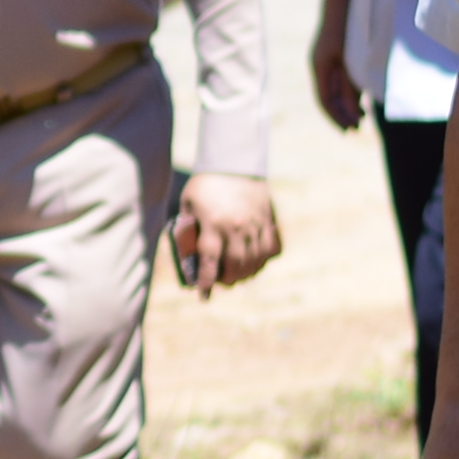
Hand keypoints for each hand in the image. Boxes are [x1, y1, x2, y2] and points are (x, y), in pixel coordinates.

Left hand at [172, 176, 281, 292]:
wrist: (234, 163)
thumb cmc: (205, 184)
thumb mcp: (189, 204)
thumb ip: (188, 227)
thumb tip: (186, 252)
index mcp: (213, 225)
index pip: (210, 261)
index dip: (207, 281)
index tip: (203, 295)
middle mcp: (236, 228)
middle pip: (236, 266)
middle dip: (228, 280)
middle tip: (222, 283)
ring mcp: (255, 226)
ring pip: (256, 260)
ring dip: (247, 273)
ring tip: (238, 276)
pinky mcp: (269, 221)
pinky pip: (273, 248)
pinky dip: (265, 259)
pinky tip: (257, 262)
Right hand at [312, 35, 363, 133]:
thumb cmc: (350, 26)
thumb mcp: (353, 60)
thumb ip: (352, 86)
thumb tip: (353, 112)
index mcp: (320, 67)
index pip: (325, 100)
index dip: (337, 118)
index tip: (351, 131)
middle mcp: (320, 64)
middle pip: (328, 97)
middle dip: (343, 114)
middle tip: (358, 128)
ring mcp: (326, 58)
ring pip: (334, 87)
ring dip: (347, 103)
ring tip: (362, 116)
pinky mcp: (334, 52)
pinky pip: (338, 78)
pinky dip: (349, 90)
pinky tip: (362, 95)